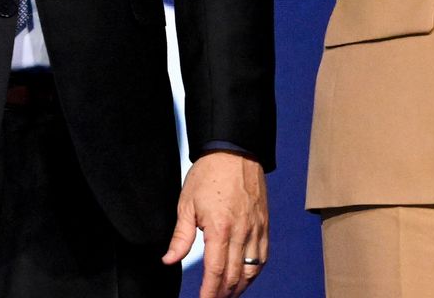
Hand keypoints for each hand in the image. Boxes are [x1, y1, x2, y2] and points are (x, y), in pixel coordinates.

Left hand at [167, 150, 268, 297]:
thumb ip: (180, 237)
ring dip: (241, 286)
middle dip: (224, 293)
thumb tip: (169, 260)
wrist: (235, 151)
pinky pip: (262, 255)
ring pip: (252, 269)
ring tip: (228, 294)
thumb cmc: (209, 175)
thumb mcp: (186, 205)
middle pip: (235, 275)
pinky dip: (254, 271)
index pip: (215, 272)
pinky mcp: (264, 223)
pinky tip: (246, 276)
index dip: (209, 292)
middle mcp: (241, 232)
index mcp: (220, 229)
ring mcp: (256, 228)